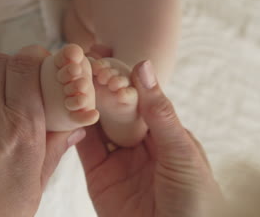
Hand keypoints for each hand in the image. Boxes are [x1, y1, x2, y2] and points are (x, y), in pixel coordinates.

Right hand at [77, 60, 220, 216]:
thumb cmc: (196, 201)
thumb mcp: (181, 152)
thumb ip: (160, 113)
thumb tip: (144, 66)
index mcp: (162, 131)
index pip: (138, 97)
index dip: (122, 79)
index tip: (103, 58)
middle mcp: (138, 142)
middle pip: (114, 108)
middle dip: (99, 89)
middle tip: (79, 67)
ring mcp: (118, 158)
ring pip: (96, 124)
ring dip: (82, 105)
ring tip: (67, 83)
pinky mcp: (98, 176)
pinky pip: (83, 148)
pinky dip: (71, 128)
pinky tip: (63, 110)